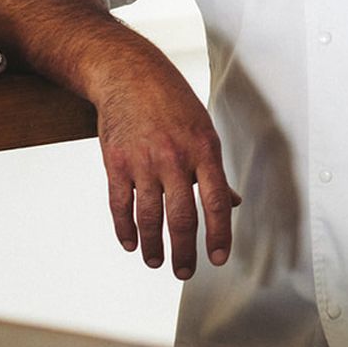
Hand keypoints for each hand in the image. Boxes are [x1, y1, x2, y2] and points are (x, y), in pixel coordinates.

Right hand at [95, 67, 239, 280]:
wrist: (129, 74)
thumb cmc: (172, 102)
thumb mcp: (203, 129)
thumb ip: (214, 169)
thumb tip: (231, 203)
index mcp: (203, 149)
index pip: (216, 201)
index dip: (219, 234)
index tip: (218, 258)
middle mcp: (174, 158)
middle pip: (182, 217)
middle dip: (184, 251)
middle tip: (185, 272)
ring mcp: (143, 161)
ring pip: (149, 217)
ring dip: (153, 246)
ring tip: (156, 262)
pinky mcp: (115, 162)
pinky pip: (120, 204)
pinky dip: (124, 228)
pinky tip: (130, 243)